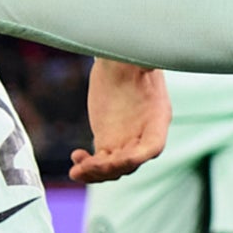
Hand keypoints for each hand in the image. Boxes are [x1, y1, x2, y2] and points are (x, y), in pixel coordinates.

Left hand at [70, 58, 169, 180]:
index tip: (120, 160)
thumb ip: (143, 63)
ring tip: (75, 170)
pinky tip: (75, 157)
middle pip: (130, 163)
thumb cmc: (130, 59)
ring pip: (114, 169)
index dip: (138, 157)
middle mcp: (143, 136)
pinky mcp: (108, 142)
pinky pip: (100, 162)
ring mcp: (125, 142)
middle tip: (87, 166)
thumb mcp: (139, 61)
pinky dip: (88, 166)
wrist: (118, 64)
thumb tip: (147, 59)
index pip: (152, 147)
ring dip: (95, 173)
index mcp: (157, 118)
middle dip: (110, 168)